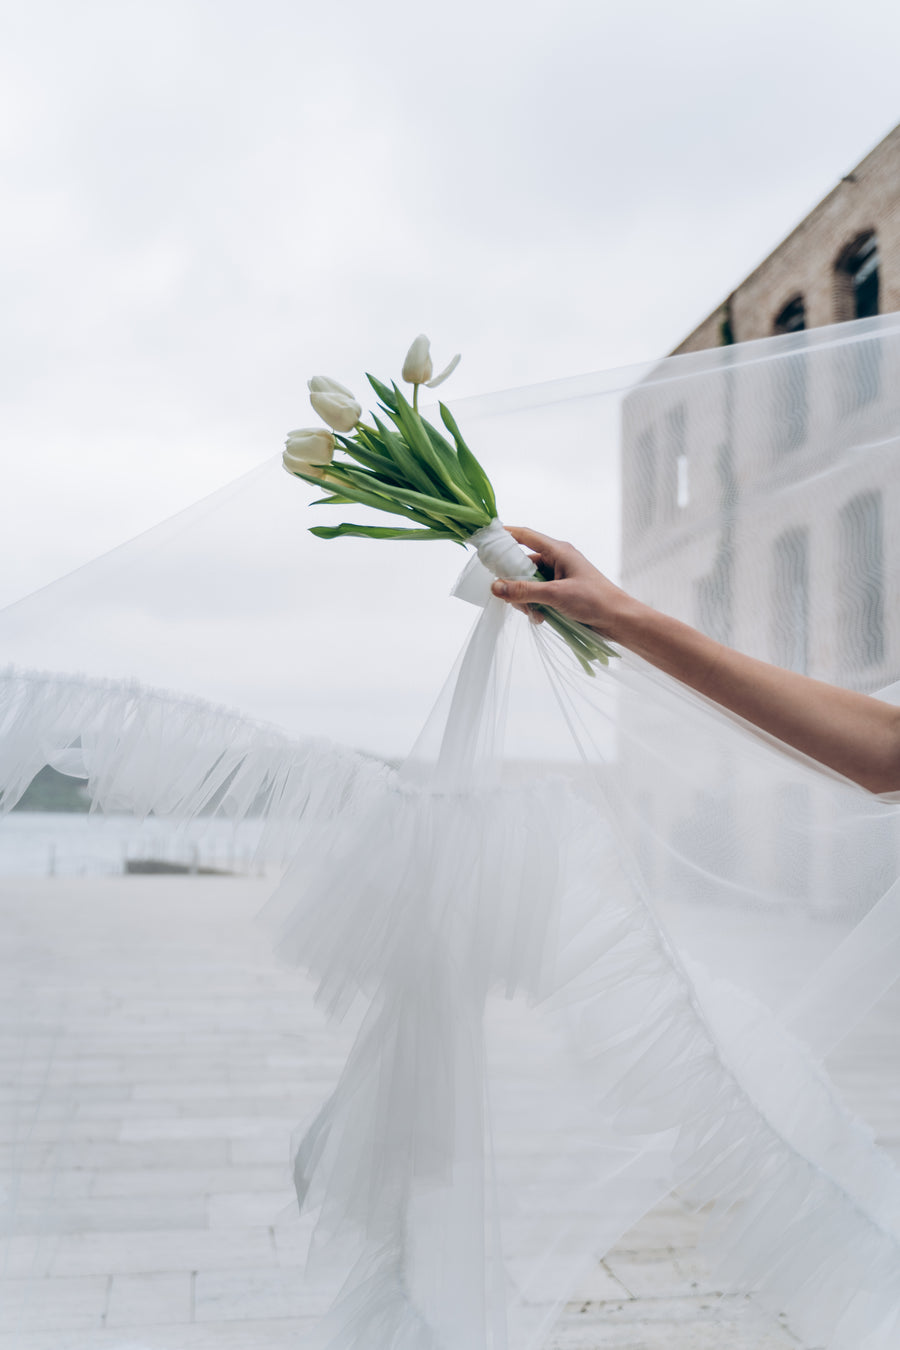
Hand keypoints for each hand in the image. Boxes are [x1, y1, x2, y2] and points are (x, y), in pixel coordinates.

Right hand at [490, 526, 633, 638]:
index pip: (525, 536)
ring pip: (529, 584)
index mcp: (558, 551)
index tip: (485, 539)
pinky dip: (536, 607)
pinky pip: (538, 596)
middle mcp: (557, 561)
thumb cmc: (594, 600)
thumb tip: (495, 587)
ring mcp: (559, 578)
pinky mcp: (561, 593)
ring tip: (535, 613)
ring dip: (526, 599)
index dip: (504, 535)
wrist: (618, 620)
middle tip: (513, 599)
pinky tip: (542, 618)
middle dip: (515, 583)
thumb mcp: (556, 595)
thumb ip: (524, 591)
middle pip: (523, 565)